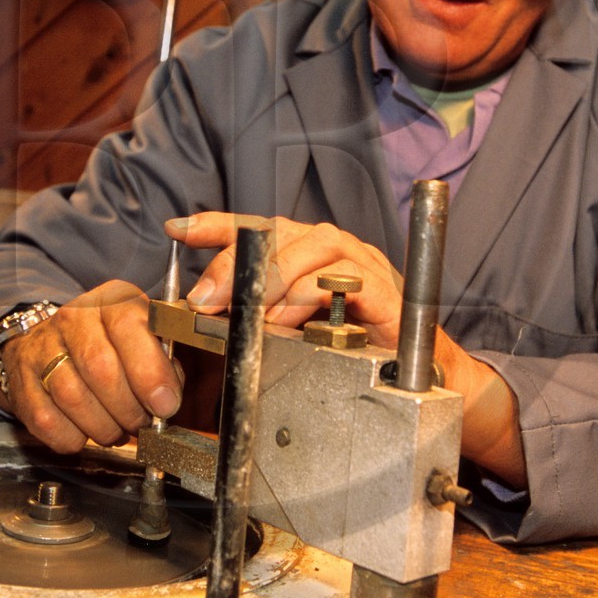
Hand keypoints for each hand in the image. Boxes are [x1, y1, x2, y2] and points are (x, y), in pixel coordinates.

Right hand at [0, 280, 181, 454]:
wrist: (50, 344)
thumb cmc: (109, 347)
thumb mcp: (143, 340)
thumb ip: (163, 364)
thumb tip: (167, 399)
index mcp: (110, 301)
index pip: (129, 326)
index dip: (150, 371)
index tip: (165, 405)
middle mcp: (72, 318)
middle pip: (100, 367)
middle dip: (129, 408)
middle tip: (141, 423)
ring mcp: (41, 349)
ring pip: (73, 398)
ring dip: (104, 427)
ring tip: (116, 431)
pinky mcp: (21, 383)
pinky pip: (48, 422)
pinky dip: (74, 438)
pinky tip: (86, 432)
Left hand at [167, 211, 526, 486]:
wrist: (421, 372)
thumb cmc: (355, 345)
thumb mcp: (294, 327)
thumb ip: (257, 313)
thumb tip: (206, 311)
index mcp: (306, 251)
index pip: (254, 226)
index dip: (214, 224)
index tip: (176, 228)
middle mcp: (332, 249)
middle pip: (278, 234)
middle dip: (235, 263)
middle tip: (205, 298)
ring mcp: (361, 266)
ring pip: (312, 249)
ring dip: (272, 282)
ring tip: (246, 317)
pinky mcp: (386, 293)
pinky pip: (345, 283)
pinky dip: (311, 298)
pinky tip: (288, 323)